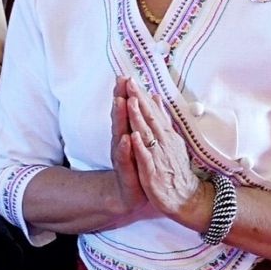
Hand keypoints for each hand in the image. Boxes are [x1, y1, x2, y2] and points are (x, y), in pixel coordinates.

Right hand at [107, 78, 148, 222]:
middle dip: (120, 99)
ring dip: (120, 117)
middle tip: (120, 83)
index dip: (125, 93)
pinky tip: (127, 139)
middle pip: (120, 117)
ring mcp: (123, 156)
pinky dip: (126, 148)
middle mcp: (122, 141)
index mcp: (128, 133)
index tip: (125, 76)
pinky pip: (126, 159)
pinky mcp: (126, 172)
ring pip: (120, 133)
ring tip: (120, 102)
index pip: (126, 110)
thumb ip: (143, 119)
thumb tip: (150, 96)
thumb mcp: (141, 139)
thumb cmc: (138, 163)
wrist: (132, 194)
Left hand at [123, 79, 204, 226]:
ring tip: (130, 101)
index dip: (142, 96)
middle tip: (130, 82)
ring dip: (138, 118)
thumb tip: (156, 97)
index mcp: (166, 135)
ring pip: (147, 135)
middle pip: (149, 118)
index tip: (132, 79)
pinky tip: (134, 136)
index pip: (153, 112)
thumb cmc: (175, 168)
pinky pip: (146, 158)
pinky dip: (140, 147)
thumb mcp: (171, 140)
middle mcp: (163, 143)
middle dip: (138, 100)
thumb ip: (162, 119)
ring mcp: (159, 158)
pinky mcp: (153, 174)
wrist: (186, 198)